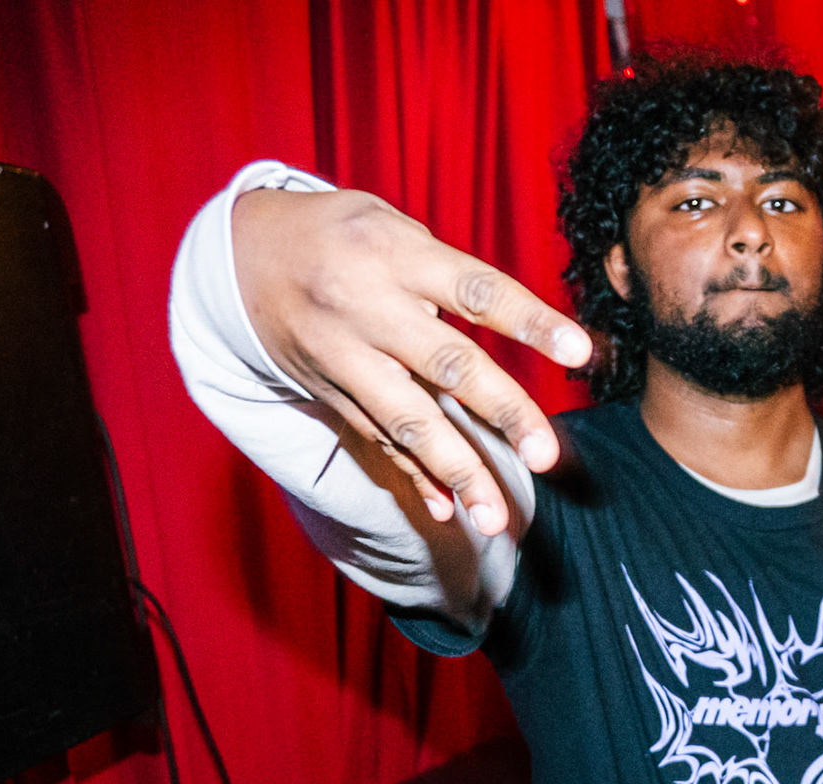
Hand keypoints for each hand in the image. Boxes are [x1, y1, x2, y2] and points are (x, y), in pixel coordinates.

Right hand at [232, 187, 593, 535]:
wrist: (240, 254)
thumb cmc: (345, 234)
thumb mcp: (394, 226)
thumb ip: (450, 276)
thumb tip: (529, 329)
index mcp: (396, 255)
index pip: (477, 290)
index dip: (530, 322)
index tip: (582, 352)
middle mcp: (367, 307)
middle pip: (447, 364)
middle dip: (502, 411)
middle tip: (546, 455)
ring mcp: (343, 356)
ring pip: (406, 420)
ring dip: (456, 471)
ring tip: (495, 518)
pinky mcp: (326, 392)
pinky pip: (375, 440)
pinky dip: (413, 477)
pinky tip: (447, 510)